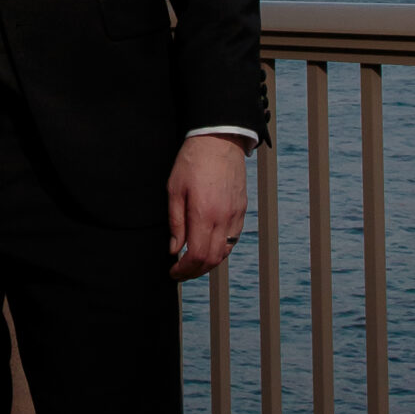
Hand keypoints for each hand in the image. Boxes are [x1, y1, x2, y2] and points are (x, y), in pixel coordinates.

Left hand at [167, 134, 249, 282]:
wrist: (219, 141)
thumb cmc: (192, 162)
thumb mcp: (174, 190)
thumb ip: (175, 223)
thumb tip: (174, 249)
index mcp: (204, 214)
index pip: (197, 255)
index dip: (184, 270)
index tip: (173, 272)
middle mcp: (223, 218)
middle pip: (212, 259)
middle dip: (195, 271)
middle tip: (180, 272)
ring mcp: (235, 215)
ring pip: (225, 252)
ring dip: (208, 263)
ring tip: (192, 262)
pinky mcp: (241, 210)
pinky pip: (232, 239)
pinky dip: (220, 250)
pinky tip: (207, 247)